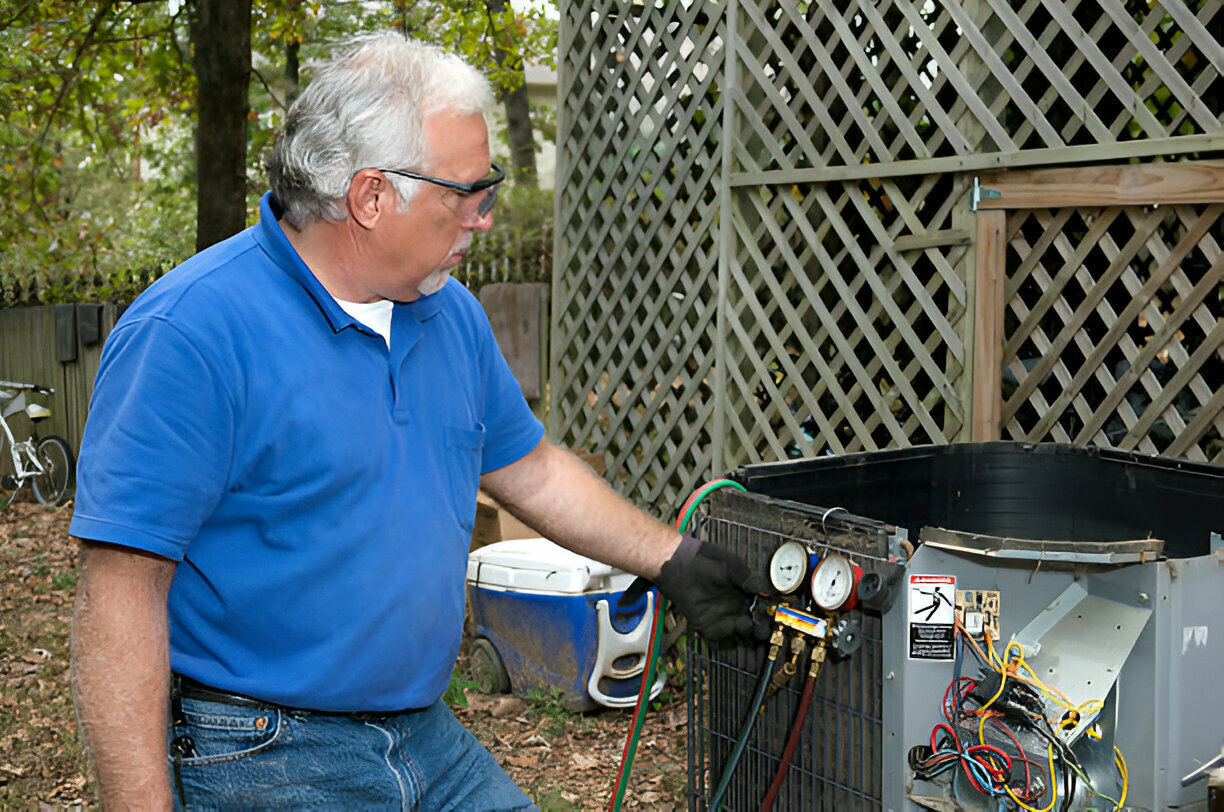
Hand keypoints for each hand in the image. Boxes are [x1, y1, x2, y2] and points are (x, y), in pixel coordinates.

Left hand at [649, 535, 770, 646]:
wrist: (679, 565)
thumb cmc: (707, 561)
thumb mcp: (732, 567)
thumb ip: (750, 580)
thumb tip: (770, 592)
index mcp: (746, 594)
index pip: (764, 610)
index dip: (771, 618)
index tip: (778, 623)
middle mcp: (737, 609)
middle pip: (756, 628)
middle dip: (764, 635)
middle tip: (770, 638)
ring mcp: (723, 619)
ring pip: (742, 638)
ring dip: (750, 644)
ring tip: (757, 646)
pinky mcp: (707, 627)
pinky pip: (720, 643)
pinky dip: (727, 647)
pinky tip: (733, 643)